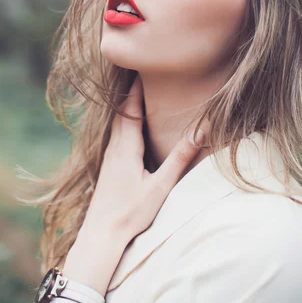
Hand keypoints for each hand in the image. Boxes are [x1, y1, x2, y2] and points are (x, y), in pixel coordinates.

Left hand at [81, 73, 205, 241]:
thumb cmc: (131, 212)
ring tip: (134, 91)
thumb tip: (200, 131)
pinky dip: (122, 119)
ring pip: (116, 121)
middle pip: (122, 110)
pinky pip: (115, 133)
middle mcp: (115, 147)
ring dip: (125, 104)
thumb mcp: (161, 186)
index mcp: (126, 147)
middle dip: (131, 90)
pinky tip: (127, 125)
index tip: (142, 67)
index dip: (137, 87)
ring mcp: (109, 156)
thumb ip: (180, 158)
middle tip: (140, 71)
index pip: (131, 107)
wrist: (101, 235)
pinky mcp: (108, 166)